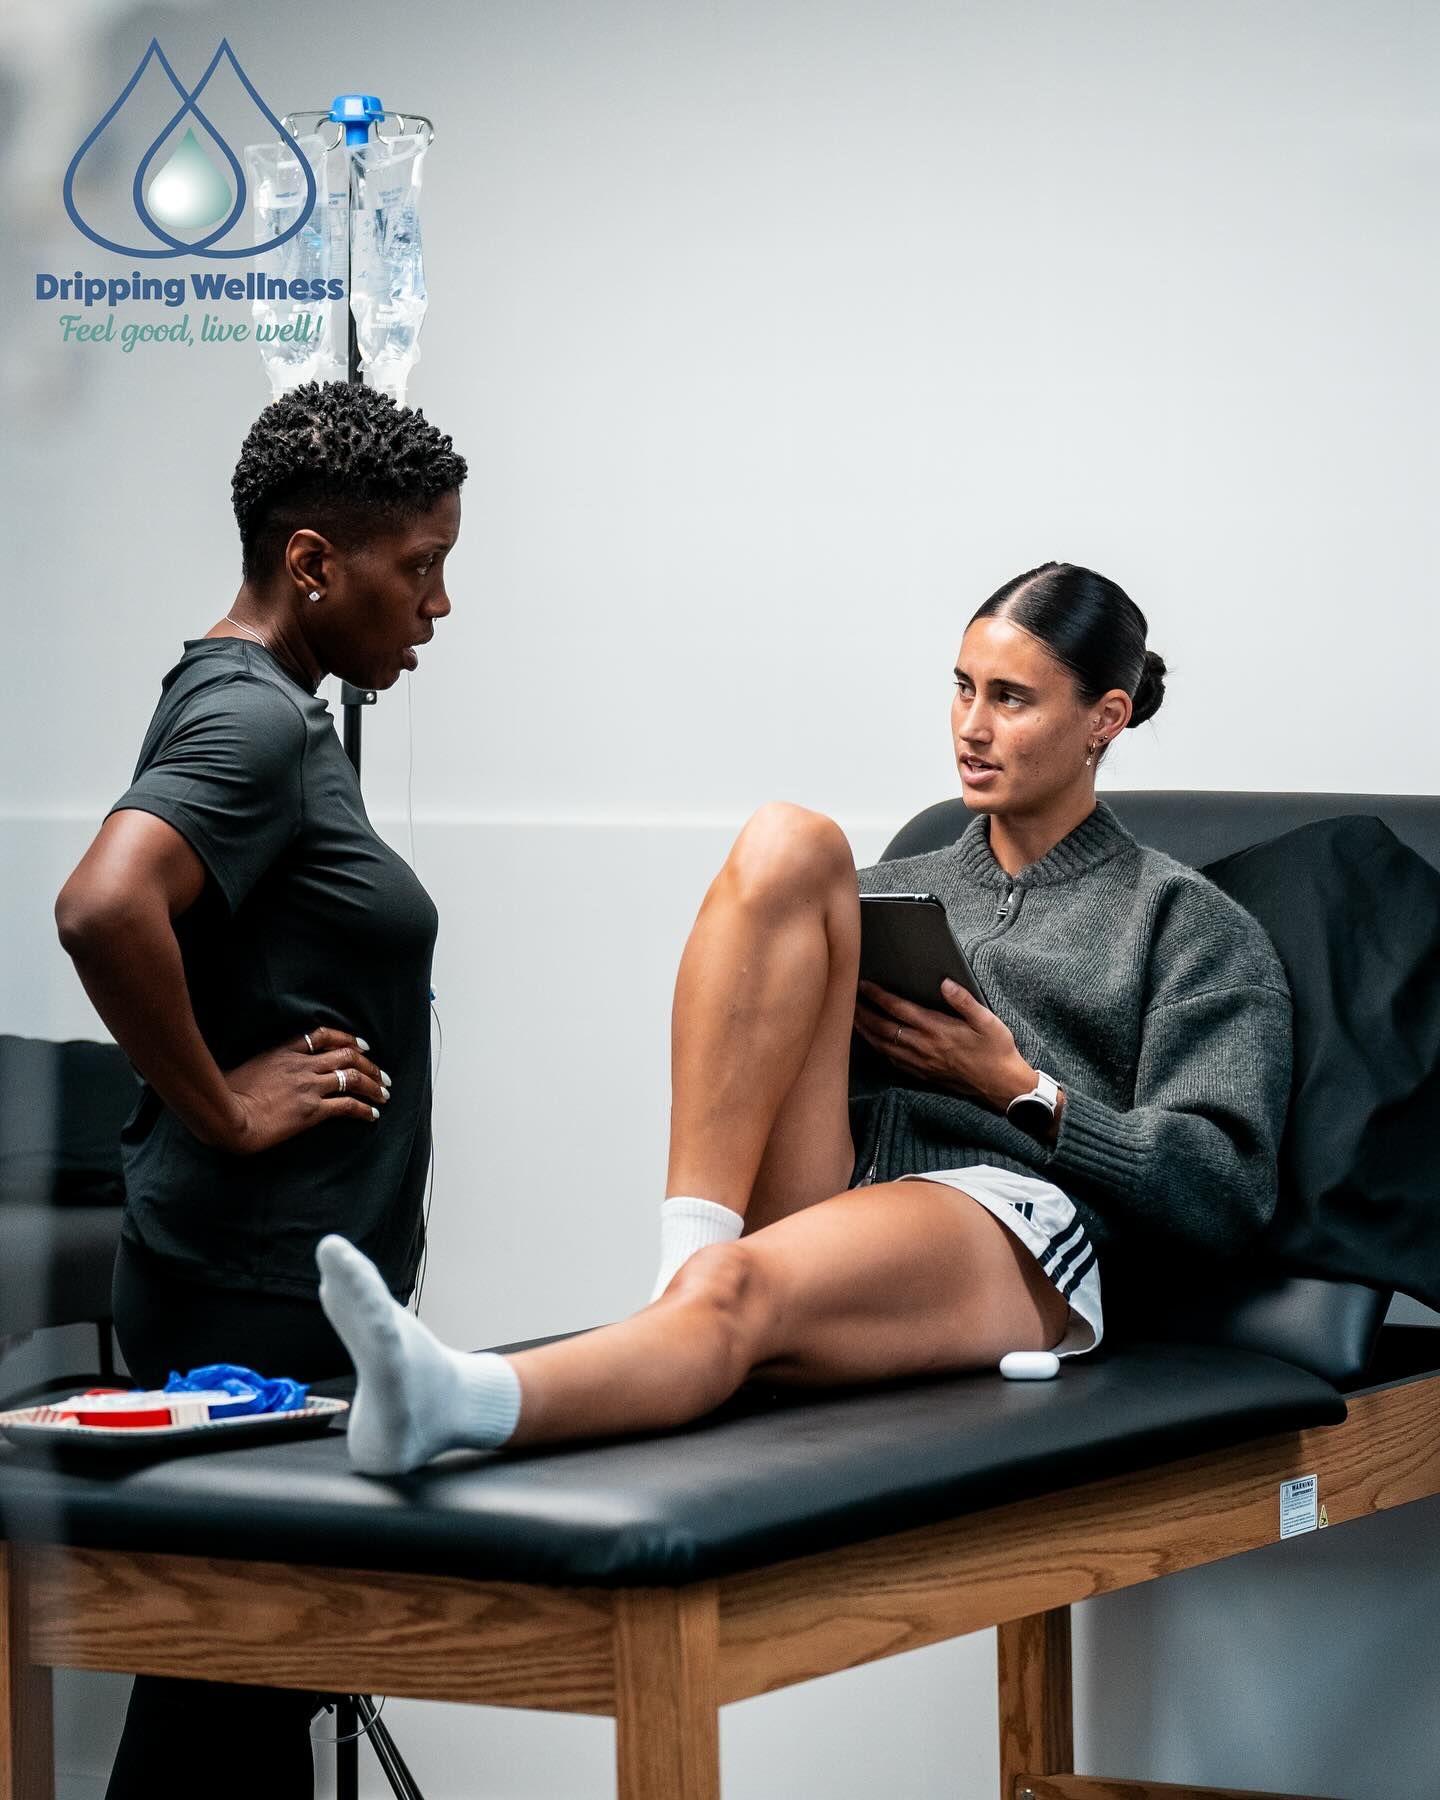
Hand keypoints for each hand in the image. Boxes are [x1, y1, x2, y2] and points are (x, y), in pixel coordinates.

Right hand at [216, 1027, 391, 1154]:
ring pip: (353, 1078)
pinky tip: (373, 1114)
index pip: (323, 1035)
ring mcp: (309, 1086)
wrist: (229, 1116)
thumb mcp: (247, 1067)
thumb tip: (269, 1071)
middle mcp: (302, 1065)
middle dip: (370, 1065)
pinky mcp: (313, 1110)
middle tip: (383, 1076)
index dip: (347, 1038)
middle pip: (347, 1055)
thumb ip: (265, 1064)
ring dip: (374, 1086)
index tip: (362, 1045)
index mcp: (285, 1052)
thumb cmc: (228, 1094)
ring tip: (384, 1094)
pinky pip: (347, 1105)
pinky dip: (364, 1109)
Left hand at [853, 978, 1032, 1112]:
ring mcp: (921, 1062)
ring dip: (866, 1031)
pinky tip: (874, 1042)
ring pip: (884, 1045)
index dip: (879, 996)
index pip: (899, 1009)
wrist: (1001, 1086)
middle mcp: (924, 1046)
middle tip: (847, 999)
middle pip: (883, 1027)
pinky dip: (879, 1049)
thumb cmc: (997, 1051)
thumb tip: (945, 983)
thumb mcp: (988, 1021)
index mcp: (937, 1029)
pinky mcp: (923, 1074)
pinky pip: (893, 1060)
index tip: (864, 984)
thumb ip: (964, 1001)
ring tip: (852, 1019)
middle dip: (863, 1012)